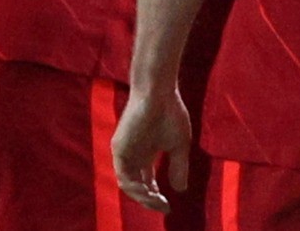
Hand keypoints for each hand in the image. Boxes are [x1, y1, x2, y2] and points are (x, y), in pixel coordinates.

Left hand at [112, 86, 190, 213]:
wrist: (159, 92)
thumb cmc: (170, 113)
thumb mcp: (178, 146)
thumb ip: (178, 167)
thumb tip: (180, 190)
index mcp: (145, 154)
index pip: (146, 182)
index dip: (156, 197)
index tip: (168, 205)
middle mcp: (133, 155)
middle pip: (136, 187)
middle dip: (150, 200)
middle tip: (164, 206)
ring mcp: (124, 151)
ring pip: (128, 185)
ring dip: (143, 198)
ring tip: (158, 201)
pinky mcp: (119, 147)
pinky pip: (123, 176)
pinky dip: (134, 188)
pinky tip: (148, 192)